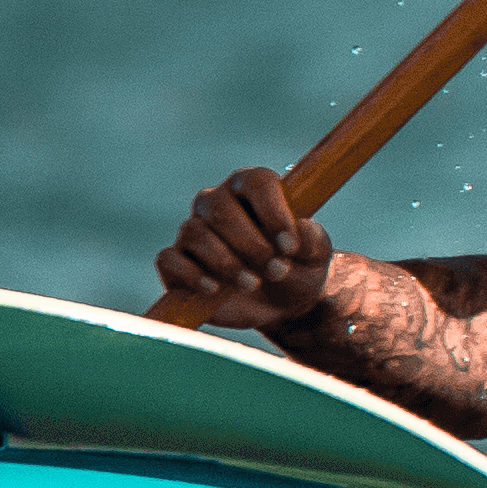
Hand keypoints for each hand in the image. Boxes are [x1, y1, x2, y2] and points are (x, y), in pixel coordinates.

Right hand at [157, 168, 339, 328]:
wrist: (278, 305)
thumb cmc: (297, 267)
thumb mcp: (316, 256)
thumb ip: (314, 240)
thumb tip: (301, 227)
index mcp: (254, 188)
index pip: (257, 182)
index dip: (273, 212)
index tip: (290, 246)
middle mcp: (218, 201)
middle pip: (221, 208)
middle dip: (251, 245)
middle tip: (276, 270)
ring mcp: (193, 230)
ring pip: (195, 233)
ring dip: (226, 263)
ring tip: (253, 284)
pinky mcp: (175, 261)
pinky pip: (170, 258)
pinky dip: (192, 274)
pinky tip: (215, 289)